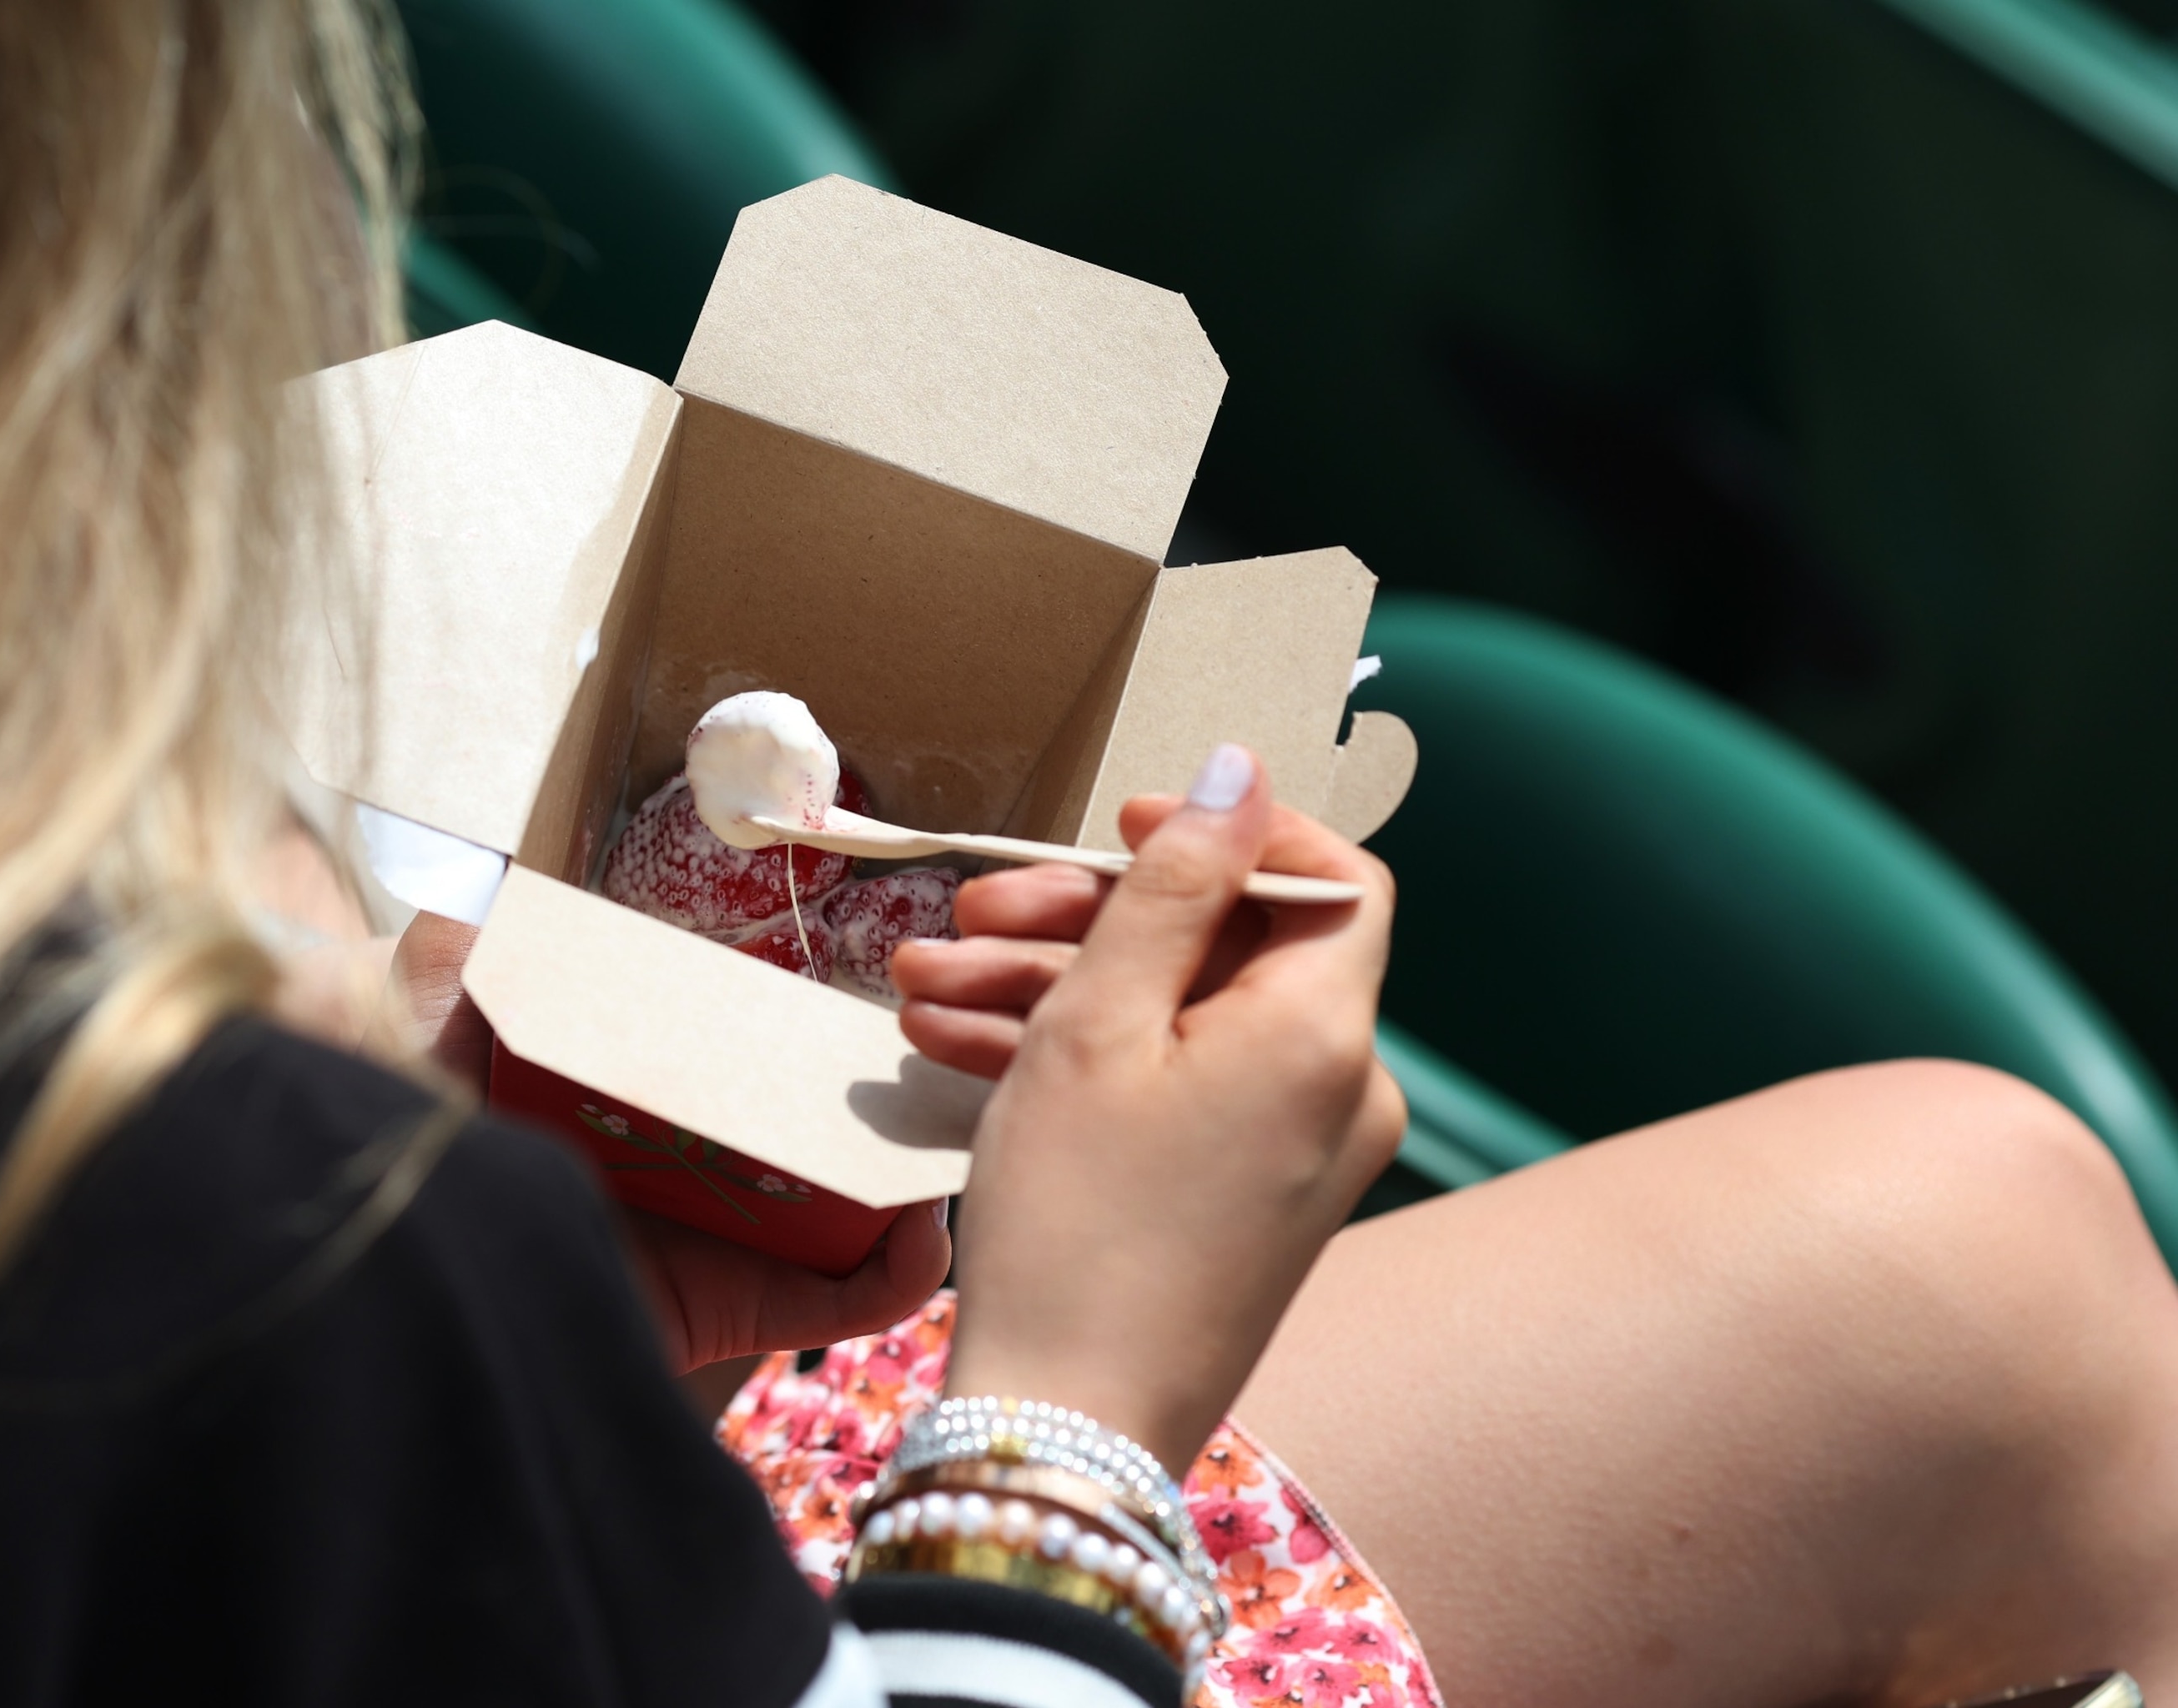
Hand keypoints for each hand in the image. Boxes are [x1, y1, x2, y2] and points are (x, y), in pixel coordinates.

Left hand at [380, 911, 952, 1373]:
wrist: (409, 1282)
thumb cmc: (416, 1154)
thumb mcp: (427, 1050)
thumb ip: (453, 983)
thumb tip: (463, 911)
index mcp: (633, 1109)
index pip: (732, 1066)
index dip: (796, 1041)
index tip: (864, 996)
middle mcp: (685, 1179)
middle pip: (808, 1139)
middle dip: (877, 1104)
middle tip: (946, 1052)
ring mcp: (716, 1250)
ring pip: (845, 1218)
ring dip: (909, 1178)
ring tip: (958, 1126)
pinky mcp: (730, 1314)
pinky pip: (838, 1302)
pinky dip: (896, 1271)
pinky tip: (922, 1220)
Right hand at [891, 746, 1403, 1471]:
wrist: (1065, 1430)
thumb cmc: (1077, 1223)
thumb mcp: (1101, 1023)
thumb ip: (1174, 887)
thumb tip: (1243, 770)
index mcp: (1326, 1035)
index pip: (1329, 880)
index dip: (1229, 833)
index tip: (1120, 828)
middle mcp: (1335, 1094)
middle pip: (1227, 949)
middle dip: (1088, 919)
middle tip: (971, 914)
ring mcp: (1291, 1157)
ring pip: (1178, 1024)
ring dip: (1053, 992)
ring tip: (919, 989)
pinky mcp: (1241, 1204)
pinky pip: (1172, 1096)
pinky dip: (1081, 1066)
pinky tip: (956, 1050)